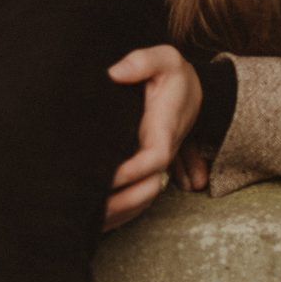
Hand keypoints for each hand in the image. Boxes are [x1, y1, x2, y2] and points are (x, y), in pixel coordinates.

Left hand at [102, 45, 201, 230]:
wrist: (192, 89)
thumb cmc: (174, 74)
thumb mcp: (165, 59)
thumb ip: (143, 61)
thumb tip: (115, 73)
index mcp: (164, 128)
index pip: (154, 157)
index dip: (133, 170)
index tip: (108, 177)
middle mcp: (160, 150)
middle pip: (148, 187)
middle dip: (123, 203)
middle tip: (89, 209)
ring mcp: (154, 160)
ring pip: (143, 196)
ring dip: (120, 212)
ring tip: (89, 222)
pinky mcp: (145, 163)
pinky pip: (137, 192)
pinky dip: (121, 210)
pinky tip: (97, 220)